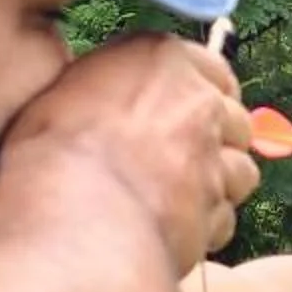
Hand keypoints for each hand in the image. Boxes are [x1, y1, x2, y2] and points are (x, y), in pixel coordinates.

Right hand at [0, 33, 260, 267]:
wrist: (70, 214)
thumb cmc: (51, 153)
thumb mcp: (69, 94)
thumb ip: (116, 88)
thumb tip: (120, 101)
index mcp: (159, 59)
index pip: (213, 70)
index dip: (205, 97)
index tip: (193, 116)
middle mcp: (196, 100)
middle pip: (234, 122)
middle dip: (216, 144)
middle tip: (179, 166)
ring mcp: (213, 154)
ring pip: (240, 171)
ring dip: (215, 188)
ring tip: (172, 203)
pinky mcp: (217, 205)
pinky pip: (224, 217)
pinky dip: (206, 228)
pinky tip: (171, 232)